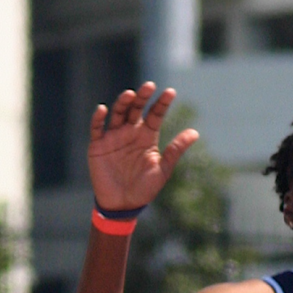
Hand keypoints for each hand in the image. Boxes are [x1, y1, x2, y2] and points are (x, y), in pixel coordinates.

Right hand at [88, 83, 198, 212]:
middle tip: (149, 86)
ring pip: (117, 114)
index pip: (155, 114)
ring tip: (130, 95)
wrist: (123, 205)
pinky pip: (96, 128)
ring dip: (123, 103)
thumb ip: (175, 150)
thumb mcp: (163, 170)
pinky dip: (98, 118)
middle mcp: (130, 132)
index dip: (162, 103)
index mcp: (147, 136)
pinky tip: (103, 109)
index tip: (171, 92)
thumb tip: (195, 133)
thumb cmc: (144, 188)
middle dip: (142, 97)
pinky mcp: (98, 145)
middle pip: (136, 109)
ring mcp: (113, 137)